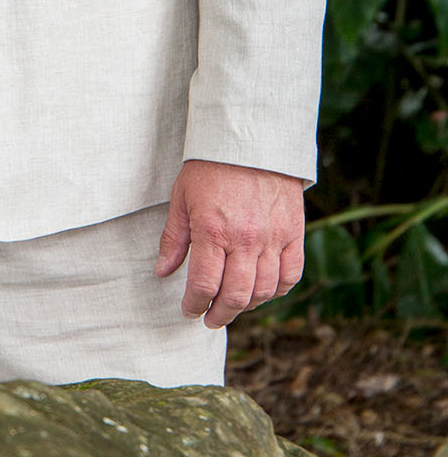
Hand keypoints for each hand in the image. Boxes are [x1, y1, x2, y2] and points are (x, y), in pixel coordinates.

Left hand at [156, 159, 305, 327]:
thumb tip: (163, 271)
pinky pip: (290, 275)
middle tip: (210, 318)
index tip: (189, 310)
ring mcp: (273, 237)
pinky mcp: (293, 232)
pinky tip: (263, 290)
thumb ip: (174, 237)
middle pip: (235, 296)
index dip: (194, 305)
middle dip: (219, 314)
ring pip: (264, 291)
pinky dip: (278, 290)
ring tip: (233, 305)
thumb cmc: (211, 166)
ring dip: (247, 306)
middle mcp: (245, 239)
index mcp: (213, 230)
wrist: (250, 138)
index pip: (203, 285)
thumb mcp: (182, 196)